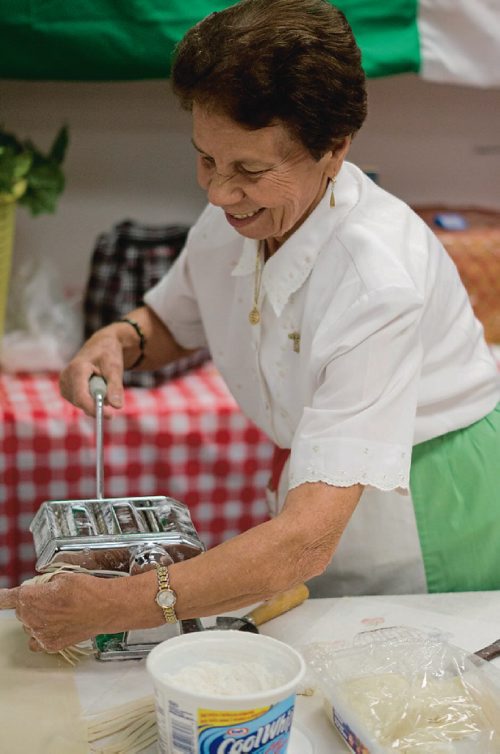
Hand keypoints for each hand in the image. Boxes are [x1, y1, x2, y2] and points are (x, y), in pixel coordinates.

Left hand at [0, 573, 118, 651]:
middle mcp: (31, 618)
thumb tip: (40, 588)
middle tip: (51, 597)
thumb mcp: (63, 576)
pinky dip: (42, 633)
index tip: (0, 598)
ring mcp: (40, 634)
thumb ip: (43, 584)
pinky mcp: (50, 645)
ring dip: (38, 618)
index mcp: (31, 598)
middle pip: (21, 610)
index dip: (2, 598)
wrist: (105, 608)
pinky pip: (36, 640)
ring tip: (59, 611)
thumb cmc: (87, 590)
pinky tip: (54, 626)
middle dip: (32, 603)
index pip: (7, 599)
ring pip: (29, 625)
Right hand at [59, 326, 125, 417]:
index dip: (94, 408)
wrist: (102, 345)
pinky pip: (81, 401)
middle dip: (98, 402)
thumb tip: (117, 406)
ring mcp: (64, 384)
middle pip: (81, 402)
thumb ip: (115, 387)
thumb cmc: (109, 354)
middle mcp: (66, 377)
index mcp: (77, 369)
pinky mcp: (66, 389)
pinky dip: (91, 398)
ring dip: (95, 399)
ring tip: (101, 381)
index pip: (81, 396)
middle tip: (112, 393)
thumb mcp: (115, 368)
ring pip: (82, 403)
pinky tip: (95, 385)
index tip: (110, 415)